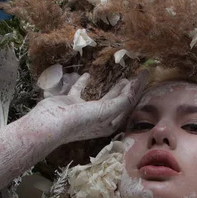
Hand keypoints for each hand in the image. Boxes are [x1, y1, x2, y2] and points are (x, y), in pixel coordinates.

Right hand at [29, 71, 147, 142]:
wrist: (52, 123)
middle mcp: (99, 119)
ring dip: (113, 89)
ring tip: (122, 79)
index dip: (137, 90)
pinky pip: (80, 90)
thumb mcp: (107, 110)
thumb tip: (133, 88)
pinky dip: (84, 83)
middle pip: (119, 102)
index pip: (128, 104)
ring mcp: (85, 111)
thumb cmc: (82, 120)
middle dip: (129, 91)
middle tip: (136, 78)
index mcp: (110, 123)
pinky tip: (87, 75)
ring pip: (103, 98)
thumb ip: (122, 100)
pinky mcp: (71, 103)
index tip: (145, 74)